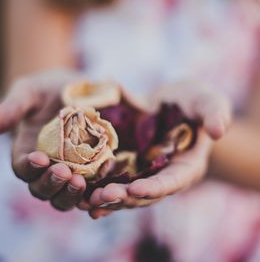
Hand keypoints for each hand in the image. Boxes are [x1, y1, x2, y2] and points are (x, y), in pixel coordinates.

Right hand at [0, 70, 86, 210]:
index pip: (23, 168)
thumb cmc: (46, 90)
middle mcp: (46, 168)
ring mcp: (68, 171)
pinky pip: (90, 189)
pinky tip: (102, 184)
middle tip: (64, 172)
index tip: (39, 158)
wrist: (72, 90)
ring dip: (70, 194)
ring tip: (80, 182)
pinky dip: (93, 193)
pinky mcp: (89, 170)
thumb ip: (11, 108)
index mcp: (27, 153)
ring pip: (64, 196)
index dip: (29, 168)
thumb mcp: (28, 93)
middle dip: (51, 184)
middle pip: (43, 189)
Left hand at [84, 80, 231, 218]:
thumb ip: (214, 112)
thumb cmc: (191, 101)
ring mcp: (145, 173)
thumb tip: (218, 130)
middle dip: (125, 198)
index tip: (135, 189)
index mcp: (186, 165)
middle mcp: (164, 175)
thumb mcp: (205, 100)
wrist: (169, 103)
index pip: (173, 181)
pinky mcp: (129, 168)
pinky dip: (99, 189)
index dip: (155, 188)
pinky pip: (114, 182)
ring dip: (108, 198)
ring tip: (87, 200)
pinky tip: (82, 194)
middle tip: (102, 197)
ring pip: (127, 193)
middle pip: (146, 194)